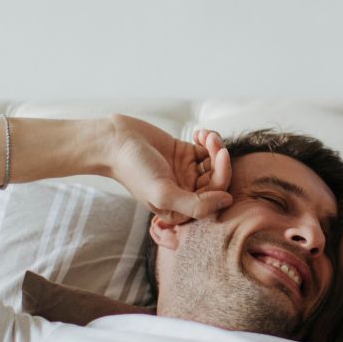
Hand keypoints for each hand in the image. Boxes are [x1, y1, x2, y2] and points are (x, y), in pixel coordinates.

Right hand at [107, 115, 231, 224]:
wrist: (115, 140)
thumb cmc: (134, 169)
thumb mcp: (163, 193)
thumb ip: (195, 204)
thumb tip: (227, 201)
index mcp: (180, 209)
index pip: (213, 200)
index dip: (222, 178)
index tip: (221, 156)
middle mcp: (185, 192)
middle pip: (217, 181)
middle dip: (220, 160)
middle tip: (214, 142)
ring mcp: (186, 172)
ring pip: (215, 164)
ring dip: (215, 148)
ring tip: (206, 134)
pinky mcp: (185, 154)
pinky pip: (207, 150)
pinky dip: (208, 140)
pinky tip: (199, 132)